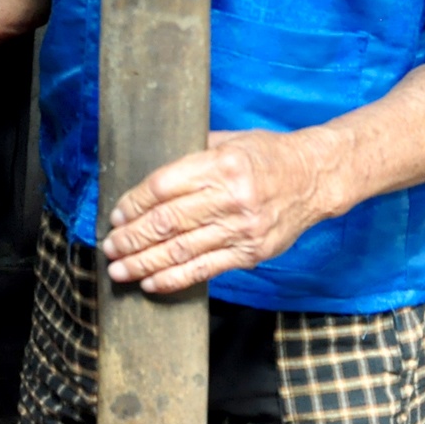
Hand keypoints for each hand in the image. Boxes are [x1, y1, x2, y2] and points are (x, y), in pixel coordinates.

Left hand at [102, 127, 340, 293]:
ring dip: (144, 263)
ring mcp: (242, 229)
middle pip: (168, 222)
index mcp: (220, 165)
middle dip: (131, 238)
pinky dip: (175, 279)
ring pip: (182, 250)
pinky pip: (205, 269)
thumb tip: (147, 179)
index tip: (115, 216)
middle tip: (108, 247)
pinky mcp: (251, 253)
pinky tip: (151, 283)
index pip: (163, 187)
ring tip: (118, 270)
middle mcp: (230, 199)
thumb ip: (190, 156)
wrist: (316, 177)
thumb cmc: (267, 155)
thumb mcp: (228, 140)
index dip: (133, 205)